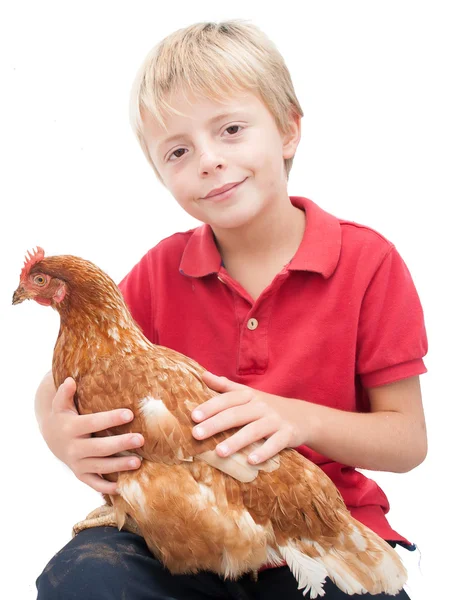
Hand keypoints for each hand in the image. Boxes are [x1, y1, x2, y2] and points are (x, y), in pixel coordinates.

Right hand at [41, 377, 143, 494]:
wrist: (52, 438)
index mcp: (71, 428)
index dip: (111, 419)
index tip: (130, 414)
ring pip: (100, 466)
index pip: (93, 423)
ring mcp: (77, 463)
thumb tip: (69, 380)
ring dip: (119, 466)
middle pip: (100, 448)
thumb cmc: (63, 416)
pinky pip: (94, 483)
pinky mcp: (80, 474)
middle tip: (141, 439)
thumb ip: (64, 393)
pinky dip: (107, 487)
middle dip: (121, 444)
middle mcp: (73, 448)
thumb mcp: (60, 404)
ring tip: (139, 462)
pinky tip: (123, 486)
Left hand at [192, 372, 308, 463]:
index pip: (227, 399)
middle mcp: (261, 406)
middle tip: (196, 434)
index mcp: (249, 396)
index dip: (210, 407)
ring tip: (219, 452)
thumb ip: (226, 386)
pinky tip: (251, 461)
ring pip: (253, 430)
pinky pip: (275, 444)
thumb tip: (203, 375)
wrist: (302, 416)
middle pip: (236, 414)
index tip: (194, 416)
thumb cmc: (267, 407)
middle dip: (215, 424)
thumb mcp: (249, 394)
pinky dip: (264, 452)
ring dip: (236, 441)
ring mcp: (275, 420)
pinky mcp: (288, 434)